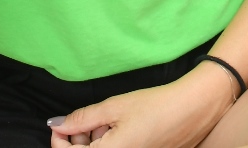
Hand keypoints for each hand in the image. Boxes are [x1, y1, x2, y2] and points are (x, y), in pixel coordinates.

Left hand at [49, 63, 233, 146]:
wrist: (191, 110)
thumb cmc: (155, 105)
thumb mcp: (115, 107)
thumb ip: (83, 118)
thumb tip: (56, 124)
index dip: (59, 141)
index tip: (61, 124)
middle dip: (82, 139)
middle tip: (95, 118)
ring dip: (98, 141)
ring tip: (112, 121)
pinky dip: (113, 143)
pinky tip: (123, 129)